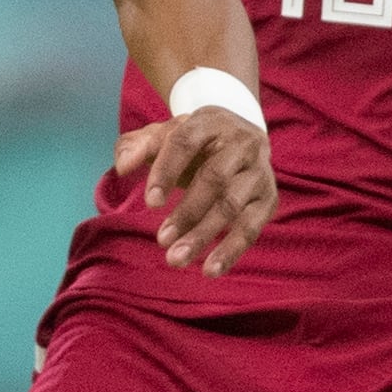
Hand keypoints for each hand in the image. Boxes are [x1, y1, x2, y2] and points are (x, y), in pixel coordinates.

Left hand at [119, 109, 273, 276]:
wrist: (236, 138)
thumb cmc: (191, 143)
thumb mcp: (163, 135)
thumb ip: (137, 146)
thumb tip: (122, 167)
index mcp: (210, 121)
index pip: (185, 143)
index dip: (166, 171)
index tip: (149, 203)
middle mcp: (242, 143)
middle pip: (214, 178)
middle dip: (187, 212)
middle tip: (161, 240)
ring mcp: (259, 171)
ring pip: (233, 205)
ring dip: (204, 235)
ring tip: (176, 259)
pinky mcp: (268, 198)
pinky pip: (251, 227)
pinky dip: (231, 250)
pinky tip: (210, 270)